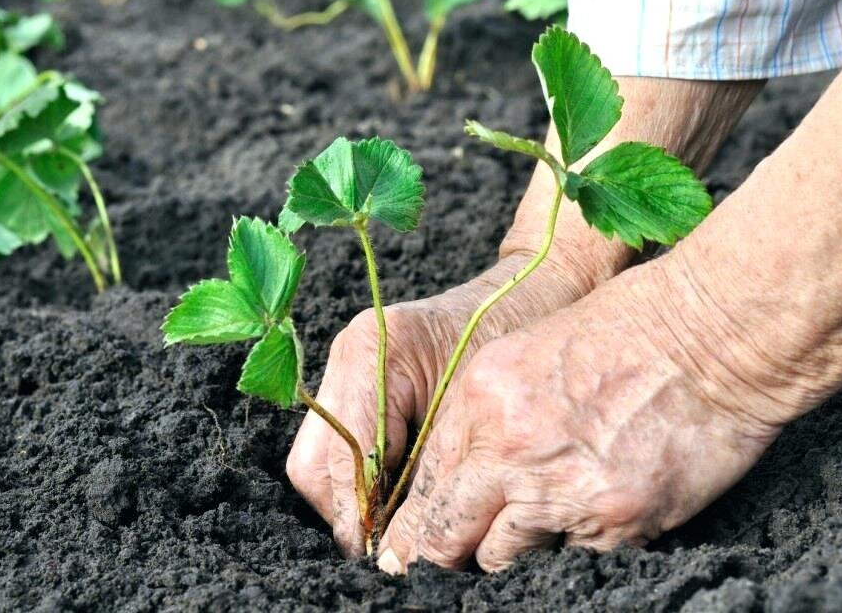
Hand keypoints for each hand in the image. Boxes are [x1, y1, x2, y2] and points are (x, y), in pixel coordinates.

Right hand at [286, 247, 612, 555]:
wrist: (528, 291)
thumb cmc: (514, 338)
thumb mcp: (475, 410)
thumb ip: (431, 469)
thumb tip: (403, 536)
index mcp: (370, 353)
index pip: (342, 456)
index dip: (361, 514)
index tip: (386, 551)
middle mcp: (346, 357)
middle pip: (313, 466)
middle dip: (348, 514)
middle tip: (389, 547)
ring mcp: (346, 368)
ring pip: (318, 462)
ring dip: (352, 502)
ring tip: (396, 526)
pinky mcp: (357, 383)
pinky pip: (338, 448)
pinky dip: (361, 481)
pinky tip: (397, 497)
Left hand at [377, 253, 785, 572]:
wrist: (709, 334)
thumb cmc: (619, 333)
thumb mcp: (523, 357)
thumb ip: (480, 420)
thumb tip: (453, 482)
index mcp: (480, 402)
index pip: (426, 489)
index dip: (414, 528)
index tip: (407, 551)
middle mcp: (512, 452)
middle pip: (451, 537)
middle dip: (444, 555)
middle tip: (442, 569)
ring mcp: (564, 493)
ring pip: (507, 558)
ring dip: (514, 548)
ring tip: (538, 518)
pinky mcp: (617, 523)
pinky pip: (572, 558)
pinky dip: (575, 543)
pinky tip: (592, 507)